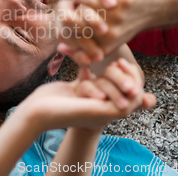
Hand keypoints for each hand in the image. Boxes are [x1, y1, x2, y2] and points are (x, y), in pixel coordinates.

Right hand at [17, 60, 155, 132]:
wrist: (38, 112)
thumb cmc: (66, 113)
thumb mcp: (96, 110)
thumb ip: (120, 104)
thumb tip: (140, 94)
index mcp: (110, 113)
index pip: (133, 94)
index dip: (132, 79)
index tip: (123, 69)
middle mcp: (102, 105)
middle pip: (119, 83)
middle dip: (115, 74)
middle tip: (116, 64)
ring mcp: (89, 96)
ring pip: (103, 77)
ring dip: (97, 72)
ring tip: (89, 69)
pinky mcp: (77, 89)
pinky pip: (88, 74)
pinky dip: (85, 69)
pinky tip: (81, 67)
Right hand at [56, 0, 160, 65]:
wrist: (162, 6)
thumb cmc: (130, 21)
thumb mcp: (109, 39)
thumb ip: (84, 45)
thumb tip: (60, 46)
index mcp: (102, 44)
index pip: (67, 32)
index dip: (64, 18)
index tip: (71, 10)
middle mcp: (108, 34)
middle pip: (72, 11)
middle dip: (79, 0)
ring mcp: (117, 16)